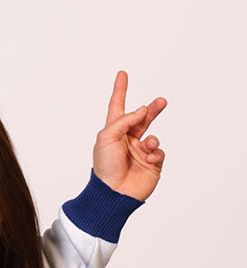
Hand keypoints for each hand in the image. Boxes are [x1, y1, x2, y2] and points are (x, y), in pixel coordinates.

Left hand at [92, 71, 165, 200]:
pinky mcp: (151, 163)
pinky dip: (155, 152)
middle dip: (152, 110)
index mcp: (113, 133)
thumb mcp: (107, 138)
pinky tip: (148, 159)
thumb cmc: (105, 167)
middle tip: (161, 101)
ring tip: (146, 145)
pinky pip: (158, 151)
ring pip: (152, 135)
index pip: (118, 107)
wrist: (113, 193)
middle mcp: (126, 140)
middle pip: (142, 118)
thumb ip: (124, 120)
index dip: (120, 91)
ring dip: (152, 138)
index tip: (122, 74)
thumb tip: (142, 110)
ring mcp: (140, 151)